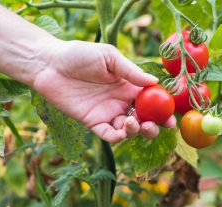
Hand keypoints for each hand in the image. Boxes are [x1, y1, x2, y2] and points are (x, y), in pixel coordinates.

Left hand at [31, 40, 175, 142]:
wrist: (50, 64)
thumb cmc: (79, 55)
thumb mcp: (109, 57)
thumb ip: (131, 71)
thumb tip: (154, 82)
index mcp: (129, 85)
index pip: (151, 101)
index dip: (163, 110)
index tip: (171, 117)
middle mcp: (121, 101)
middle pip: (144, 119)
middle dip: (153, 126)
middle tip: (155, 125)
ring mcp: (107, 113)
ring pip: (128, 130)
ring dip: (136, 131)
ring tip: (132, 122)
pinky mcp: (92, 122)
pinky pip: (108, 135)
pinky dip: (117, 138)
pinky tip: (121, 132)